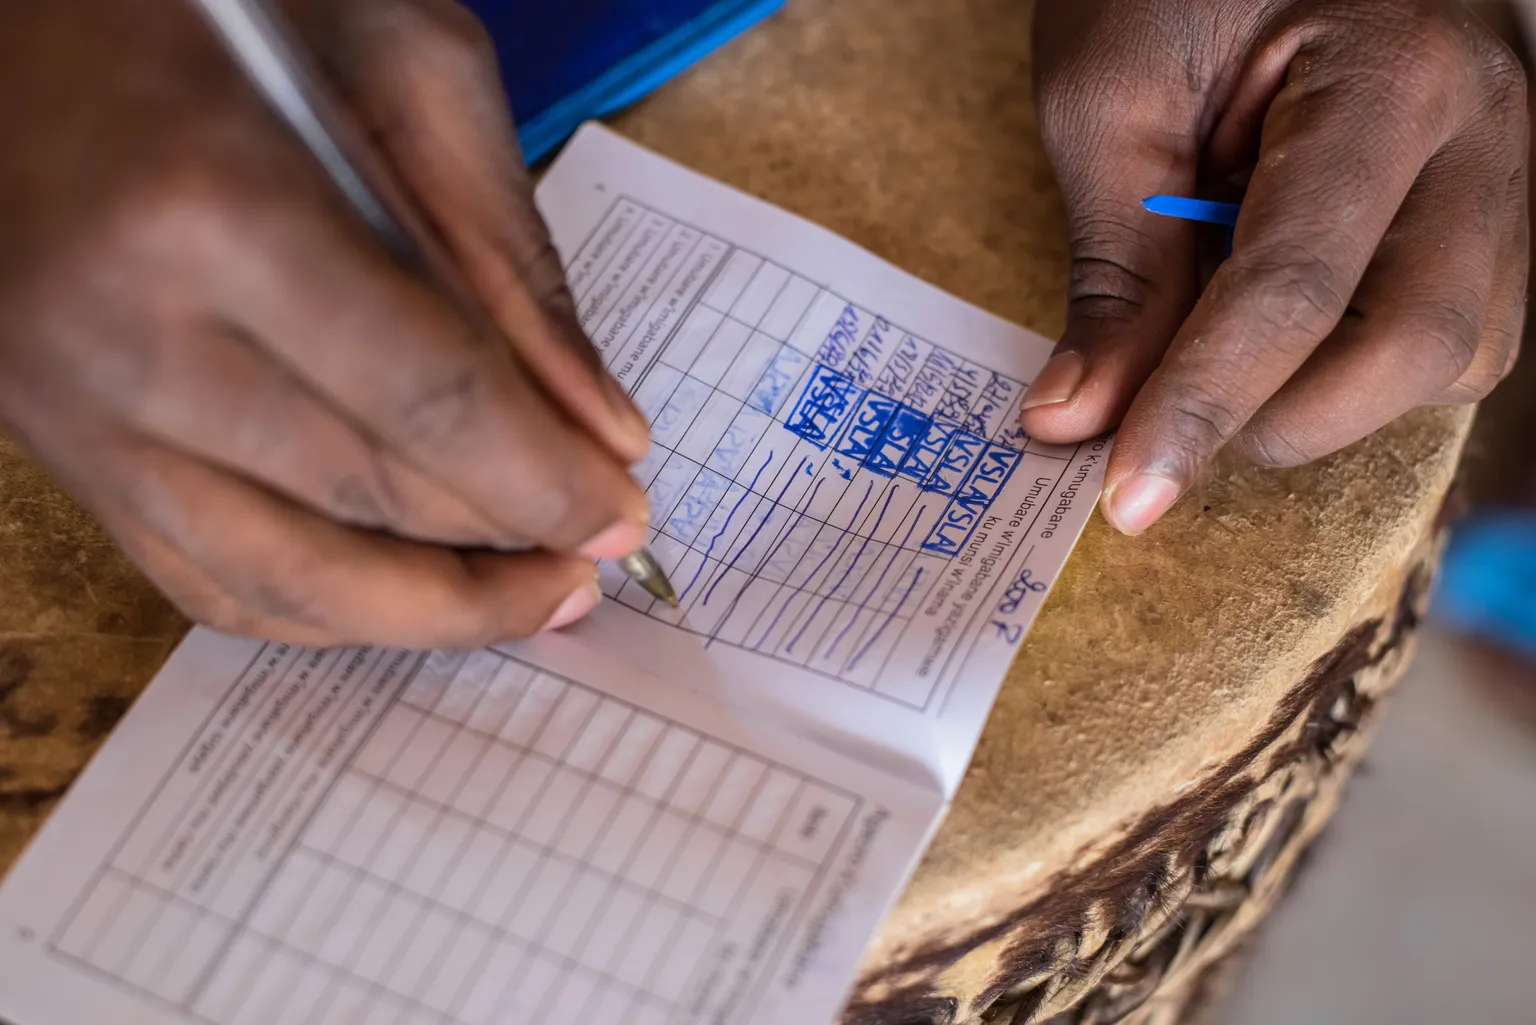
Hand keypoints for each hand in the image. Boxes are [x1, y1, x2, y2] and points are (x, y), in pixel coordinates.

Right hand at [0, 0, 653, 646]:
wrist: (17, 6)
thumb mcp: (400, 61)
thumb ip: (507, 256)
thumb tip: (601, 430)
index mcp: (210, 206)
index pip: (426, 401)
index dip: (546, 479)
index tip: (626, 518)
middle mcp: (116, 331)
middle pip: (361, 500)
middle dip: (503, 551)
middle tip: (600, 561)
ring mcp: (62, 403)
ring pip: (274, 579)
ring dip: (420, 614)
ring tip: (528, 601)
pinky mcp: (49, 438)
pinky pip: (194, 574)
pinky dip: (318, 607)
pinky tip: (408, 597)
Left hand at [1023, 0, 1528, 533]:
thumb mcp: (1108, 101)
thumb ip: (1112, 271)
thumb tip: (1078, 421)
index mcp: (1392, 75)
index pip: (1298, 287)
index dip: (1203, 407)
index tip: (1127, 496)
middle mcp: (1486, 127)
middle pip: (1423, 345)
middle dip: (1284, 421)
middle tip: (1166, 433)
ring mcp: (1507, 169)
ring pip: (1456, 356)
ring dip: (1327, 401)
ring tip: (1218, 365)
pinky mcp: (1488, 205)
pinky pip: (1451, 331)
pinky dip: (1354, 367)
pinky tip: (1278, 338)